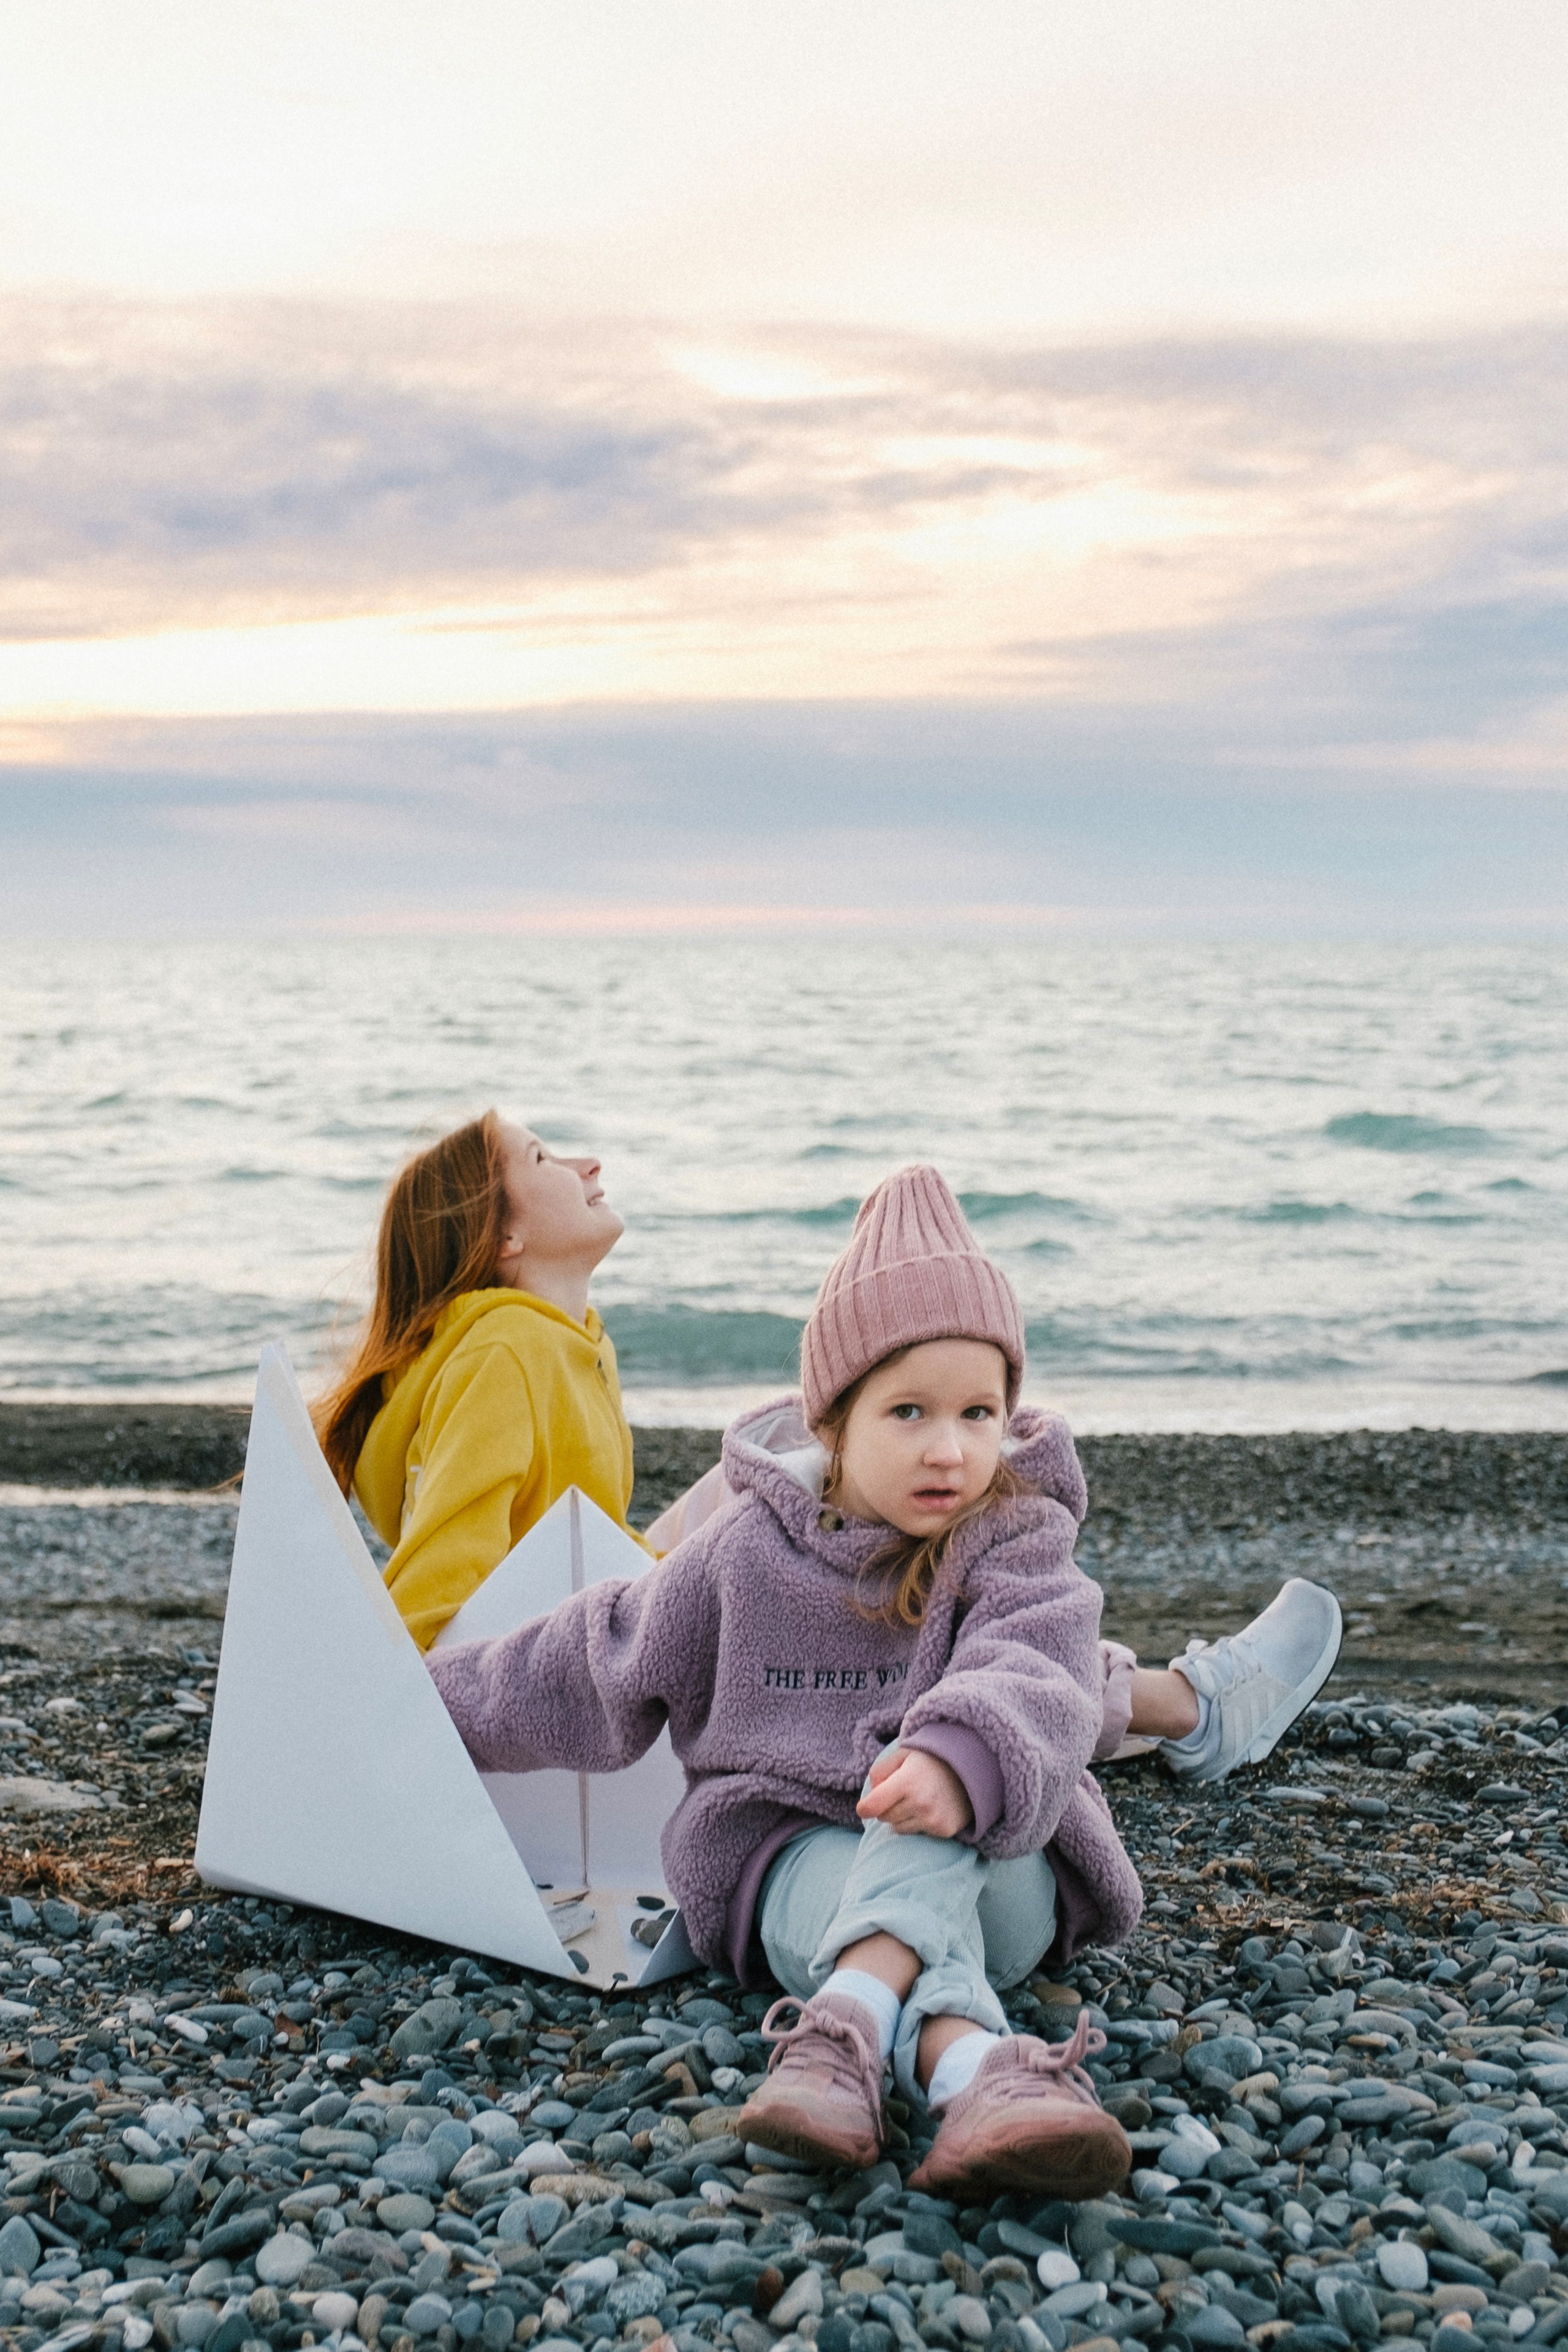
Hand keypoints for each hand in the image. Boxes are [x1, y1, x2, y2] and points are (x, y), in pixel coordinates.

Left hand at [856, 1745, 973, 1837]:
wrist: (970, 1769)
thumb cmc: (930, 1760)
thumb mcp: (903, 1755)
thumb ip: (880, 1771)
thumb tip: (869, 1797)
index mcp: (906, 1781)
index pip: (874, 1805)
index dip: (864, 1808)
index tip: (863, 1808)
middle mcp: (919, 1802)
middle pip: (884, 1817)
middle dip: (887, 1807)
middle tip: (901, 1794)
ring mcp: (933, 1818)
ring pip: (899, 1828)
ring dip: (901, 1817)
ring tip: (917, 1800)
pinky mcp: (943, 1830)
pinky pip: (917, 1833)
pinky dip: (918, 1824)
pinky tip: (930, 1808)